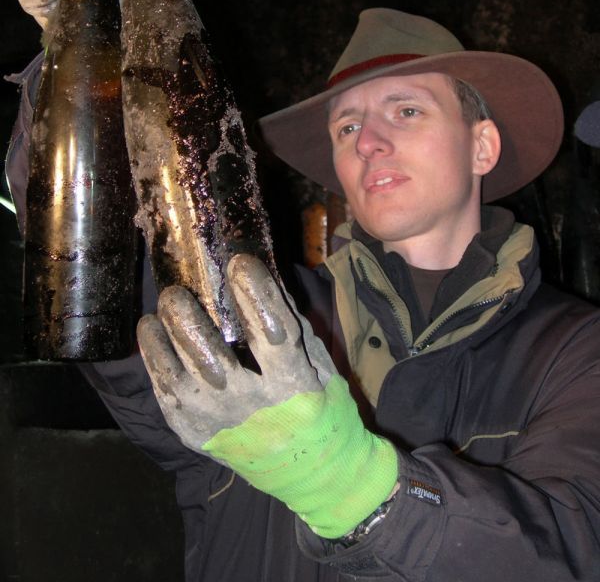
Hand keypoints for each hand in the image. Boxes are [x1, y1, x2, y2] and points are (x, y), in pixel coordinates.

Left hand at [138, 254, 397, 538]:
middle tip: (176, 292)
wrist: (313, 474)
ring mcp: (220, 426)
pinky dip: (156, 364)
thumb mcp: (320, 363)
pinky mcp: (197, 438)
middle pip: (210, 360)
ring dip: (161, 341)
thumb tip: (261, 275)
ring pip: (177, 379)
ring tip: (156, 314)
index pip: (272, 333)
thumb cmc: (320, 407)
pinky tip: (153, 339)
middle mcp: (253, 408)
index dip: (255, 293)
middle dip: (187, 321)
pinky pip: (167, 398)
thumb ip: (291, 321)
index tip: (240, 263)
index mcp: (294, 385)